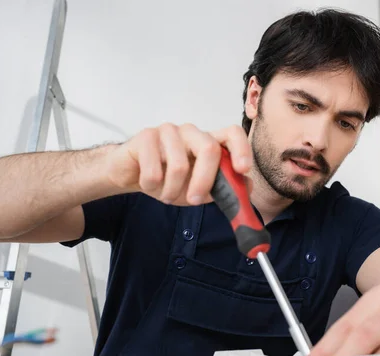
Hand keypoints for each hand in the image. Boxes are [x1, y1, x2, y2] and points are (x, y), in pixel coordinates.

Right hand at [106, 123, 251, 204]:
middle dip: (204, 181)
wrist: (132, 174)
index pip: (232, 133)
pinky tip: (149, 183)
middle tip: (194, 200)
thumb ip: (223, 188)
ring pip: (179, 165)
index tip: (242, 170)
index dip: (241, 149)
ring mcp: (169, 131)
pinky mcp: (146, 136)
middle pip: (209, 148)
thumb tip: (247, 187)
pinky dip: (152, 186)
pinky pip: (154, 170)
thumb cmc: (168, 180)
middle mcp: (191, 132)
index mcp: (208, 141)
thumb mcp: (199, 189)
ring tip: (166, 194)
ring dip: (172, 190)